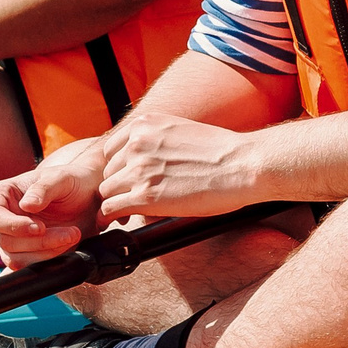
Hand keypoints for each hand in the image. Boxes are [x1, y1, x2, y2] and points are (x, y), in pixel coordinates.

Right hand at [0, 143, 105, 265]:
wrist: (87, 197)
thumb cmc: (70, 181)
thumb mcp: (60, 177)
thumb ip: (43, 188)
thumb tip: (26, 205)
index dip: (14, 226)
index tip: (40, 227)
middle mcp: (1, 219)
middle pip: (7, 242)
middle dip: (40, 242)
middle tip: (71, 233)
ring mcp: (10, 238)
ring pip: (18, 259)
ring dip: (48, 253)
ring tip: (73, 236)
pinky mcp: (24, 254)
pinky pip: (30, 267)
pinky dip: (49, 261)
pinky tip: (66, 248)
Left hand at [94, 112, 262, 220]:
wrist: (241, 165)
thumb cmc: (220, 151)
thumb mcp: (179, 131)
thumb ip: (155, 140)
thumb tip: (144, 160)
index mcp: (144, 124)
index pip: (111, 149)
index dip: (117, 168)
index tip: (124, 180)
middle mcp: (137, 143)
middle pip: (108, 171)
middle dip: (117, 186)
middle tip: (128, 200)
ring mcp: (139, 169)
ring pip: (106, 190)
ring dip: (114, 203)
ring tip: (123, 214)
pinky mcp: (145, 196)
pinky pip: (110, 209)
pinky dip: (108, 218)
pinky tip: (114, 223)